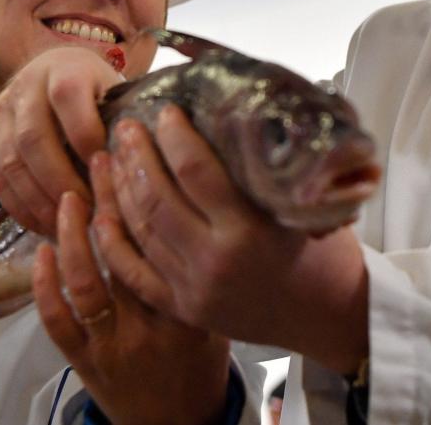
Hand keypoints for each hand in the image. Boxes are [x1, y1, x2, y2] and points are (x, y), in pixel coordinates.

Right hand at [0, 47, 121, 234]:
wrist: (54, 71)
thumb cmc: (96, 90)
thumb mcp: (114, 92)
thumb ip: (120, 120)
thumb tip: (129, 167)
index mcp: (64, 68)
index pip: (67, 97)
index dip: (87, 137)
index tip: (107, 171)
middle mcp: (25, 85)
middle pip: (33, 137)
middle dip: (60, 180)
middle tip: (87, 209)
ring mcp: (0, 111)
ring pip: (11, 162)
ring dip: (38, 200)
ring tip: (66, 223)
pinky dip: (20, 206)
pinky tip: (43, 224)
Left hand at [34, 160, 229, 424]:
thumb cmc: (200, 363)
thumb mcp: (217, 317)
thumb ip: (200, 271)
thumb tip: (194, 206)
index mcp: (189, 313)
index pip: (168, 247)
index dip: (155, 200)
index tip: (147, 160)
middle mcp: (150, 329)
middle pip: (126, 254)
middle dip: (112, 202)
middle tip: (104, 159)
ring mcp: (112, 346)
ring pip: (86, 284)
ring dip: (74, 236)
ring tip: (71, 196)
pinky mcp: (82, 361)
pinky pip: (56, 320)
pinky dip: (45, 284)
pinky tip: (43, 250)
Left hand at [94, 111, 369, 374]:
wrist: (329, 316)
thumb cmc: (325, 253)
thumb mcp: (303, 206)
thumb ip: (265, 170)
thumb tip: (232, 118)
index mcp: (249, 231)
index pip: (196, 171)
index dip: (174, 136)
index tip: (166, 112)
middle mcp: (216, 260)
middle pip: (158, 197)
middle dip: (137, 156)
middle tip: (126, 127)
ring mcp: (194, 288)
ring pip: (140, 229)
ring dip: (119, 189)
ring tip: (112, 157)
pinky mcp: (183, 308)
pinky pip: (134, 271)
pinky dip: (114, 241)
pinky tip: (101, 212)